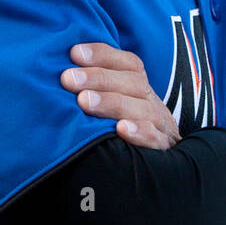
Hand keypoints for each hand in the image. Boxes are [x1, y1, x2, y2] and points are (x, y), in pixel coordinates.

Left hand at [60, 42, 180, 150]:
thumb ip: (90, 89)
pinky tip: (121, 129)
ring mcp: (161, 125)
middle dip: (98, 77)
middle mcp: (151, 101)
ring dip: (112, 102)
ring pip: (144, 108)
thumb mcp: (109, 104)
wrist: (158, 171)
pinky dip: (140, 132)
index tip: (74, 53)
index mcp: (139, 87)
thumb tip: (62, 74)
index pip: (128, 63)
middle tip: (68, 79)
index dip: (102, 55)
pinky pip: (156, 138)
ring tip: (84, 101)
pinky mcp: (164, 148)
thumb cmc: (116, 129)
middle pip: (133, 82)